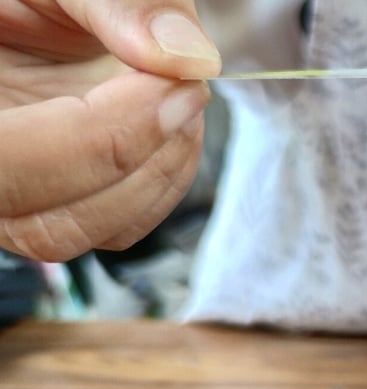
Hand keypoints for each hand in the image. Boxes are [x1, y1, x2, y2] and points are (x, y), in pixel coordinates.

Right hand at [0, 0, 219, 261]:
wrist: (33, 6)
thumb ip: (121, 5)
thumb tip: (190, 59)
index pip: (8, 166)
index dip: (98, 139)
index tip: (170, 84)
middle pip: (49, 224)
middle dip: (137, 159)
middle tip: (186, 87)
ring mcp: (14, 194)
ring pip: (88, 230)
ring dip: (160, 170)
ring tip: (180, 93)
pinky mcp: (59, 202)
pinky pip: (116, 224)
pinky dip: (163, 177)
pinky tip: (172, 118)